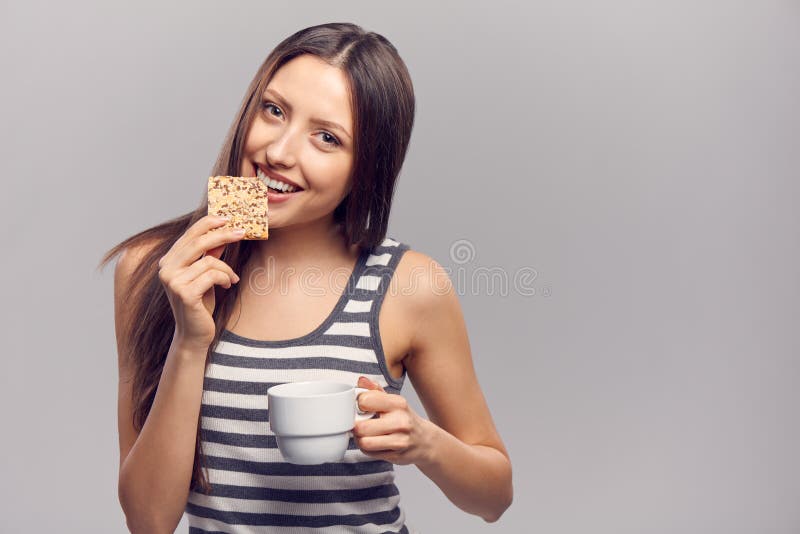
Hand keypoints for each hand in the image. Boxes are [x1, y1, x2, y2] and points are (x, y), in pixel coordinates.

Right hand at [157, 214, 244, 349]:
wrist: (194, 333)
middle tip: (242, 232)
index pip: (189, 235)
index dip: (208, 223)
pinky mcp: (185, 293)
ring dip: (226, 269)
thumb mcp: (205, 275)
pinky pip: (213, 275)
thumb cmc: (201, 303)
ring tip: (231, 279)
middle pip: (198, 242)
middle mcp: (166, 269)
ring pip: (210, 261)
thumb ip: (209, 255)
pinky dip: (225, 278)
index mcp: (168, 262)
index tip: (227, 218)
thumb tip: (223, 231)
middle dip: (223, 235)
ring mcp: (173, 281)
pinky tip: (228, 285)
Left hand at [353, 376, 433, 465]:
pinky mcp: (396, 455)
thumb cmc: (405, 419)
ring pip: (364, 442)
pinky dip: (368, 449)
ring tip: (366, 434)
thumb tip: (361, 380)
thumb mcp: (393, 402)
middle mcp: (400, 421)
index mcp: (398, 403)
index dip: (358, 404)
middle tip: (361, 424)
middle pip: (361, 426)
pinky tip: (375, 443)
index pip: (365, 401)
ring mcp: (399, 440)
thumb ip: (375, 391)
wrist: (425, 441)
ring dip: (360, 439)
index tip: (362, 407)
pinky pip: (370, 453)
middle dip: (357, 426)